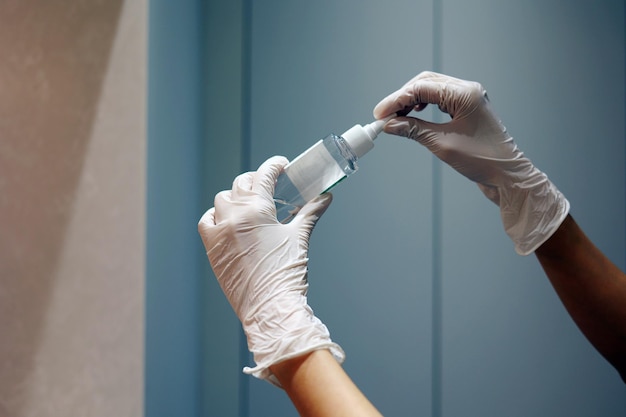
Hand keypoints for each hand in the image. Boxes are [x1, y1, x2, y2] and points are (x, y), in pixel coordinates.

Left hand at [198, 156, 343, 385]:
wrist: (269, 306)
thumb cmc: (286, 273)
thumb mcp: (299, 238)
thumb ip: (310, 213)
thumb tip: (325, 198)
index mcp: (257, 209)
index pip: (263, 175)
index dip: (273, 166)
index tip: (280, 165)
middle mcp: (234, 216)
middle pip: (241, 184)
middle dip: (255, 181)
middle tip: (268, 185)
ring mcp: (219, 232)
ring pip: (221, 200)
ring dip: (235, 197)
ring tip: (249, 204)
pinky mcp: (211, 248)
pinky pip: (206, 222)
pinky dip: (215, 217)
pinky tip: (226, 221)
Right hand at [374, 71, 568, 254]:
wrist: (508, 176)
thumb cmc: (482, 160)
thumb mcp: (442, 145)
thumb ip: (414, 130)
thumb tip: (390, 125)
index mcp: (465, 94)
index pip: (422, 88)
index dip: (397, 100)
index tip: (380, 114)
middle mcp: (468, 91)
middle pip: (425, 82)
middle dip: (402, 97)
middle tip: (384, 115)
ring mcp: (468, 99)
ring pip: (431, 89)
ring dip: (411, 101)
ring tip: (395, 117)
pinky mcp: (467, 109)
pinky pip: (439, 99)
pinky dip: (422, 105)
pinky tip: (413, 115)